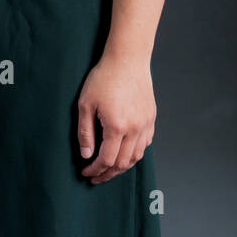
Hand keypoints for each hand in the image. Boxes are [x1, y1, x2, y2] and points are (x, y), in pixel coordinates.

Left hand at [76, 52, 156, 183]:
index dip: (95, 170)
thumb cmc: (103, 78)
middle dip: (108, 174)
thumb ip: (85, 132)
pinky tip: (124, 153)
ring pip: (136, 156)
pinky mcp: (151, 119)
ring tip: (108, 169)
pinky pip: (145, 144)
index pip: (107, 160)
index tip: (85, 172)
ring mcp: (146, 124)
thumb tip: (86, 155)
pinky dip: (134, 154)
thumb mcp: (85, 103)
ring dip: (122, 167)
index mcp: (117, 126)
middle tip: (95, 176)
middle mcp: (135, 129)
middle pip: (123, 163)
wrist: (127, 60)